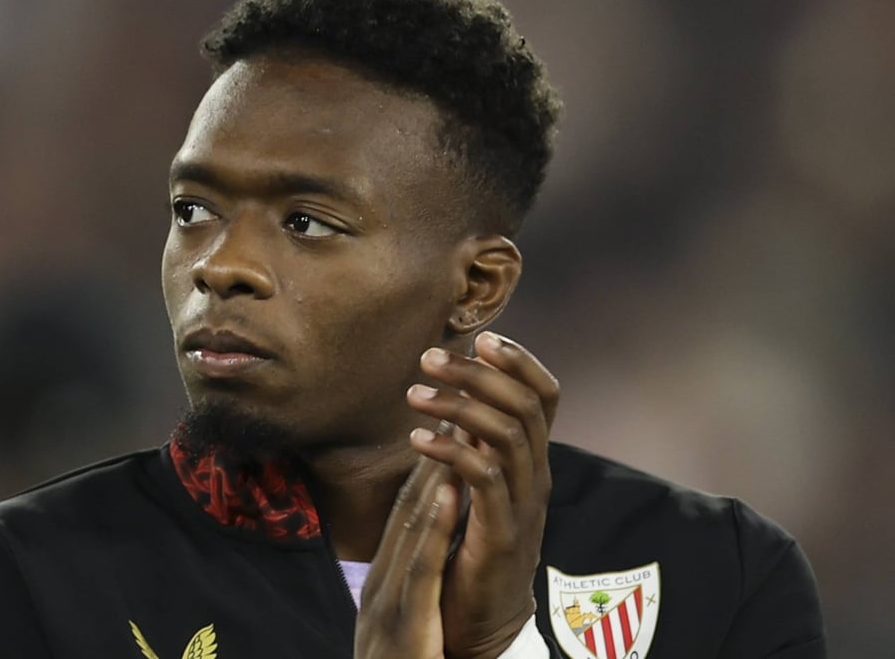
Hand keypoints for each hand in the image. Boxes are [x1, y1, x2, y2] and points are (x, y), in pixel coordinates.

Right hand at [355, 434, 458, 658]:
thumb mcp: (402, 621)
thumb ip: (411, 581)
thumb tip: (427, 547)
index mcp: (387, 577)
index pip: (410, 512)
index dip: (431, 460)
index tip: (451, 416)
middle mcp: (384, 577)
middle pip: (408, 504)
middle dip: (433, 449)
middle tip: (452, 399)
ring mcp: (390, 596)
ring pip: (412, 523)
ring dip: (433, 469)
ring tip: (453, 423)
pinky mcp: (404, 619)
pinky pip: (421, 565)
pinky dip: (433, 525)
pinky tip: (447, 492)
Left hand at [408, 332, 559, 658]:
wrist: (483, 622)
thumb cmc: (472, 548)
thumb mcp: (478, 486)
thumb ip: (476, 442)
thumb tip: (461, 392)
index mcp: (532, 461)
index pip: (546, 396)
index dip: (521, 361)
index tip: (482, 338)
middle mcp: (536, 477)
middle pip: (525, 406)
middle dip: (478, 374)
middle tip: (429, 358)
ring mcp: (523, 505)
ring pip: (506, 436)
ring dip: (458, 406)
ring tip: (413, 395)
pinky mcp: (501, 534)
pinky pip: (485, 479)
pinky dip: (452, 451)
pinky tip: (417, 440)